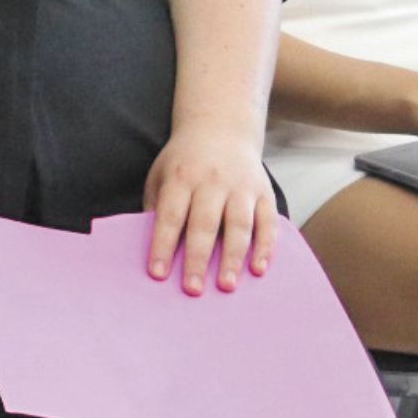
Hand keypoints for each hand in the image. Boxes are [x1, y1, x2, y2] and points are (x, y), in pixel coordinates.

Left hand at [142, 126, 278, 295]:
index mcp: (182, 177)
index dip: (164, 245)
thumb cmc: (184, 161)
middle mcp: (213, 181)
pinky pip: (267, 221)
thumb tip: (151, 246)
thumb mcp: (161, 174)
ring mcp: (241, 186)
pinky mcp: (263, 192)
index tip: (158, 274)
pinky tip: (258, 269)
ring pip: (239, 224)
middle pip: (205, 223)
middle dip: (199, 259)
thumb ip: (156, 207)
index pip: (171, 215)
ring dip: (233, 257)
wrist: (221, 127)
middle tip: (193, 290)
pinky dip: (265, 246)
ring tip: (227, 285)